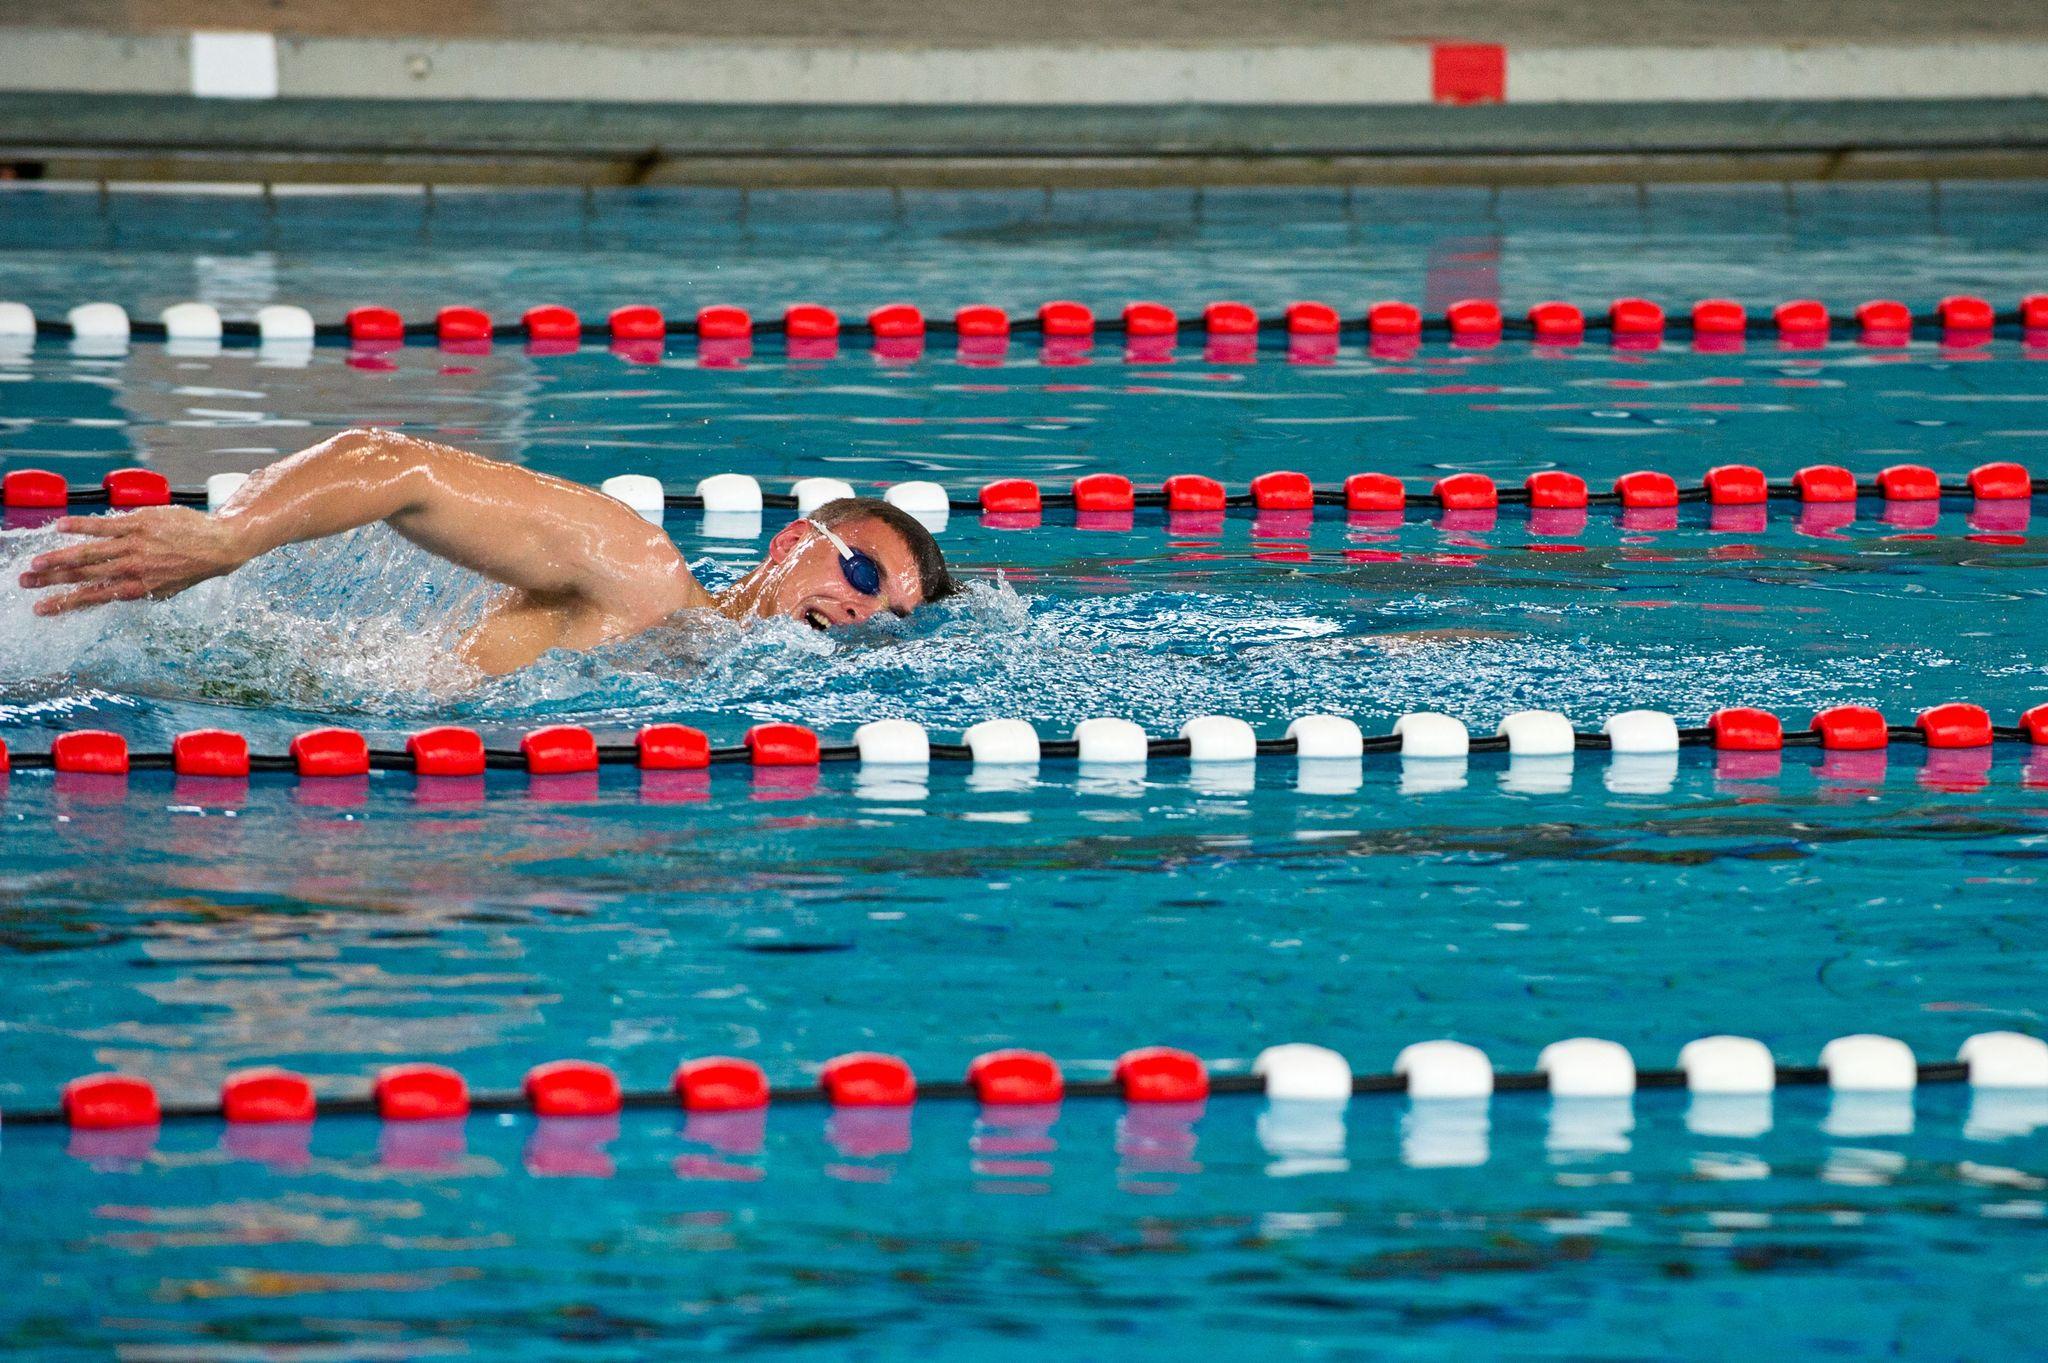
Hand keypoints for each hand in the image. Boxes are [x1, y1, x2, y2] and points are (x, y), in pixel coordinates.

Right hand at [18, 507, 245, 615]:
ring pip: (87, 553)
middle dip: (51, 582)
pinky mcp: (138, 524)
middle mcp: (132, 569)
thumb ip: (134, 591)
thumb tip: (106, 594)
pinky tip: (60, 527)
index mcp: (137, 588)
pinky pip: (103, 524)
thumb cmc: (190, 568)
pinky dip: (80, 526)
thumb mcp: (163, 590)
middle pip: (83, 577)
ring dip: (57, 559)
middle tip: (25, 583)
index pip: (92, 598)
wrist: (218, 545)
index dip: (63, 604)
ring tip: (34, 564)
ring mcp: (133, 546)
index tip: (40, 608)